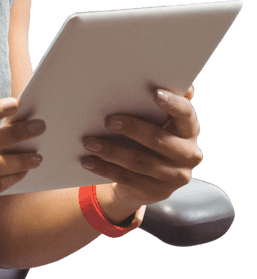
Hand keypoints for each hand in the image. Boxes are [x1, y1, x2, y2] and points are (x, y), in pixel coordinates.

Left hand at [80, 86, 202, 221]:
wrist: (148, 181)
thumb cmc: (151, 141)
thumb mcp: (158, 124)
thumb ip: (161, 106)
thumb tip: (180, 85)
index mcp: (190, 131)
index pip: (186, 114)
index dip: (172, 104)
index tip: (155, 93)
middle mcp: (189, 154)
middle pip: (159, 140)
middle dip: (132, 129)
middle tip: (108, 120)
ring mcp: (175, 177)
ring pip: (140, 162)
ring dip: (111, 151)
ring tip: (89, 143)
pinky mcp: (158, 192)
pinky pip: (127, 179)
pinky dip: (105, 169)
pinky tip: (88, 161)